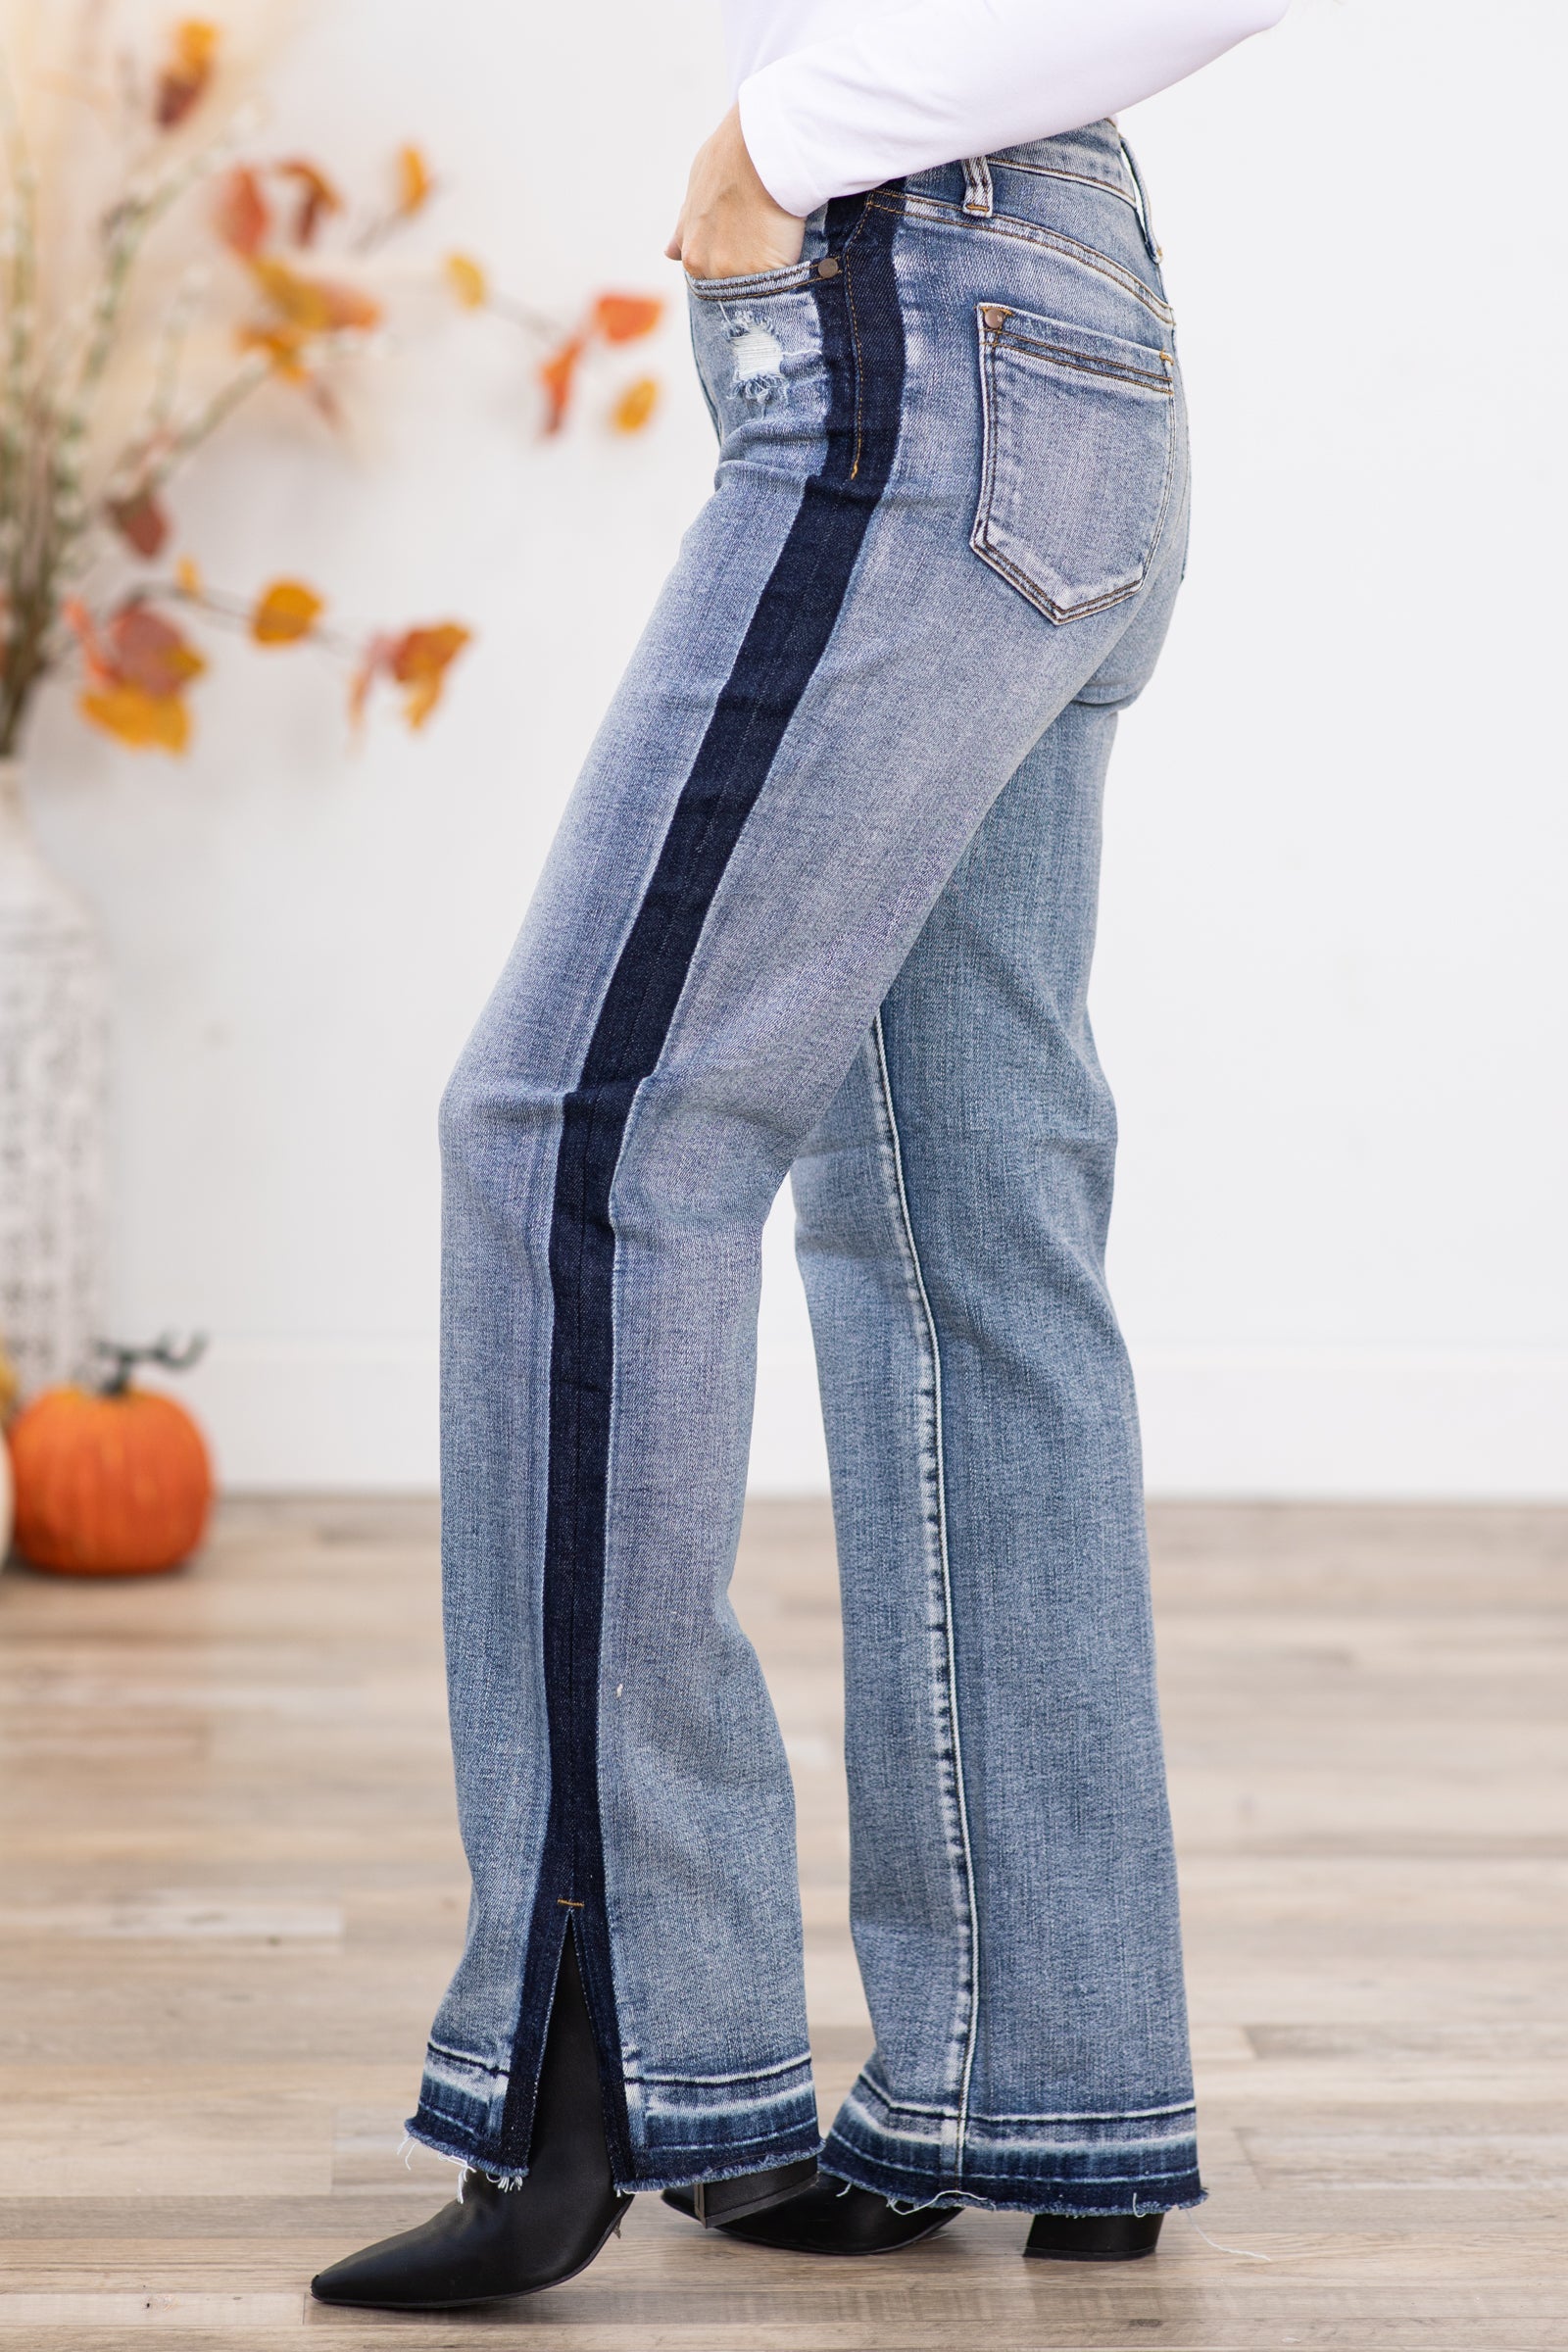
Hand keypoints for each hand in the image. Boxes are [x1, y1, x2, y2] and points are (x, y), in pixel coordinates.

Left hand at [666, 105, 804, 281]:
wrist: (760, 149)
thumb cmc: (729, 160)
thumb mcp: (697, 191)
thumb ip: (686, 227)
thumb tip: (669, 253)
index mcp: (690, 254)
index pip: (711, 276)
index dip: (732, 260)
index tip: (746, 244)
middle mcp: (707, 269)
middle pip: (732, 286)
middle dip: (747, 269)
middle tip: (764, 238)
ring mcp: (736, 274)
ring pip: (756, 288)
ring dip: (768, 271)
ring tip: (777, 237)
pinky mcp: (765, 273)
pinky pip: (780, 283)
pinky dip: (788, 269)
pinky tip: (790, 244)